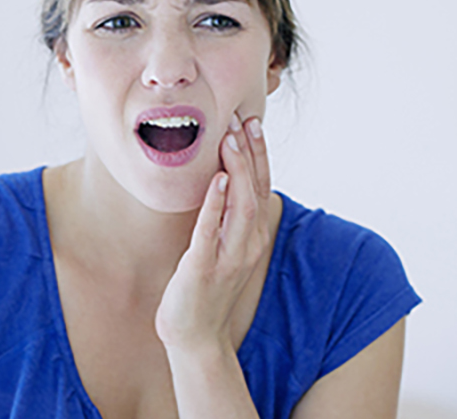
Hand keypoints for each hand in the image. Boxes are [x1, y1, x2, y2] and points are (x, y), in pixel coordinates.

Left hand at [155, 112, 271, 353]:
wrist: (195, 336)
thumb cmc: (204, 288)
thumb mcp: (222, 248)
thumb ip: (226, 218)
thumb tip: (221, 181)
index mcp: (252, 237)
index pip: (261, 188)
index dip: (258, 155)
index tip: (251, 123)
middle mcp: (248, 245)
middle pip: (255, 190)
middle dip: (250, 153)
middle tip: (242, 120)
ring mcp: (229, 257)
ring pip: (241, 206)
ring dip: (237, 170)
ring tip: (229, 140)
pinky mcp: (204, 268)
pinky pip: (211, 231)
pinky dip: (215, 204)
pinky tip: (215, 180)